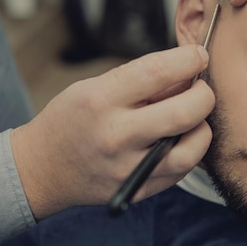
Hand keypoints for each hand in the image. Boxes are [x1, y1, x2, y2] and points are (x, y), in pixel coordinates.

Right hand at [11, 45, 214, 218]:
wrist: (43, 168)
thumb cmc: (72, 119)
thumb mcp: (96, 86)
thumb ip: (142, 80)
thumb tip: (189, 71)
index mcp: (101, 100)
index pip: (158, 72)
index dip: (189, 59)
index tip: (198, 55)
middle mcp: (116, 135)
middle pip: (185, 111)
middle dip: (204, 93)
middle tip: (200, 88)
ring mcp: (129, 168)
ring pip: (192, 148)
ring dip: (202, 127)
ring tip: (191, 117)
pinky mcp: (139, 190)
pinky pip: (182, 169)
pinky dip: (190, 149)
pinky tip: (179, 138)